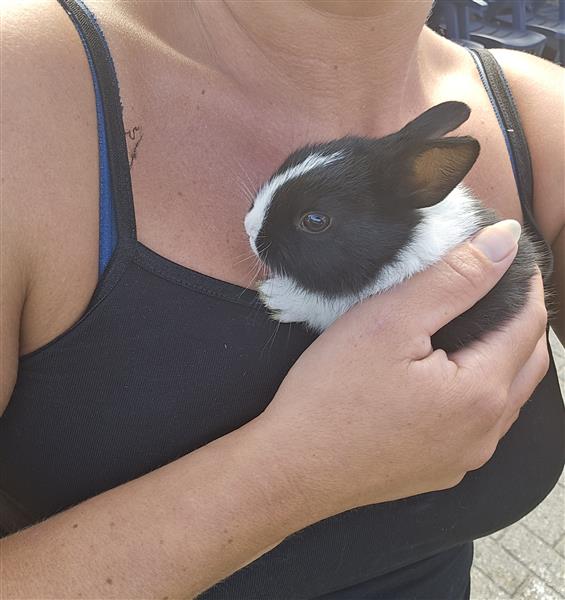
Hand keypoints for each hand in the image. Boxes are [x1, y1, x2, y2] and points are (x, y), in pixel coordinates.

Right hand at [254, 220, 548, 522]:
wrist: (291, 469)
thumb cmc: (332, 394)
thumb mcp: (390, 320)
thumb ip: (454, 279)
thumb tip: (505, 242)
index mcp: (482, 392)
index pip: (528, 324)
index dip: (522, 284)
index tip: (506, 256)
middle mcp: (485, 433)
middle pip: (526, 362)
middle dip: (519, 320)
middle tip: (495, 286)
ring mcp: (463, 459)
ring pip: (505, 397)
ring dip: (502, 357)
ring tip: (476, 325)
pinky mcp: (439, 470)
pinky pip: (478, 425)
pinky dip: (478, 392)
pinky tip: (449, 379)